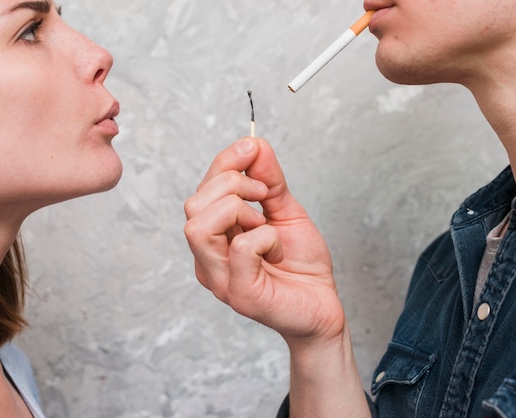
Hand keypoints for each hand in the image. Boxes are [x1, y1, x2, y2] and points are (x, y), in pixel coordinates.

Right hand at [184, 137, 345, 345]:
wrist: (323, 306)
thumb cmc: (301, 264)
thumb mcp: (286, 212)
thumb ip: (269, 180)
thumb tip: (254, 144)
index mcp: (214, 237)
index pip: (201, 190)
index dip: (226, 161)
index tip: (253, 149)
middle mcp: (208, 258)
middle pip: (193, 204)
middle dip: (232, 184)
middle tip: (266, 196)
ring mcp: (219, 278)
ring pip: (199, 226)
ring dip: (239, 209)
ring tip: (265, 222)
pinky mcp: (240, 293)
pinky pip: (240, 247)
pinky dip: (265, 236)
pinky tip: (276, 250)